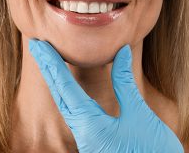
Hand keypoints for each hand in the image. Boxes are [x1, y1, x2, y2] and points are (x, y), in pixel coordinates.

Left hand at [28, 38, 183, 152]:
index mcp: (89, 126)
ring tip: (49, 63)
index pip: (64, 87)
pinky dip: (69, 97)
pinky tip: (70, 91)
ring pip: (66, 108)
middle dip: (48, 70)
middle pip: (59, 96)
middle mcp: (83, 135)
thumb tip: (122, 51)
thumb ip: (126, 84)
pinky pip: (77, 117)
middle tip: (37, 47)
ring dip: (57, 84)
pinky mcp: (96, 146)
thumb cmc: (152, 152)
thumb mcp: (140, 115)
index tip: (38, 45)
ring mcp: (88, 142)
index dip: (51, 63)